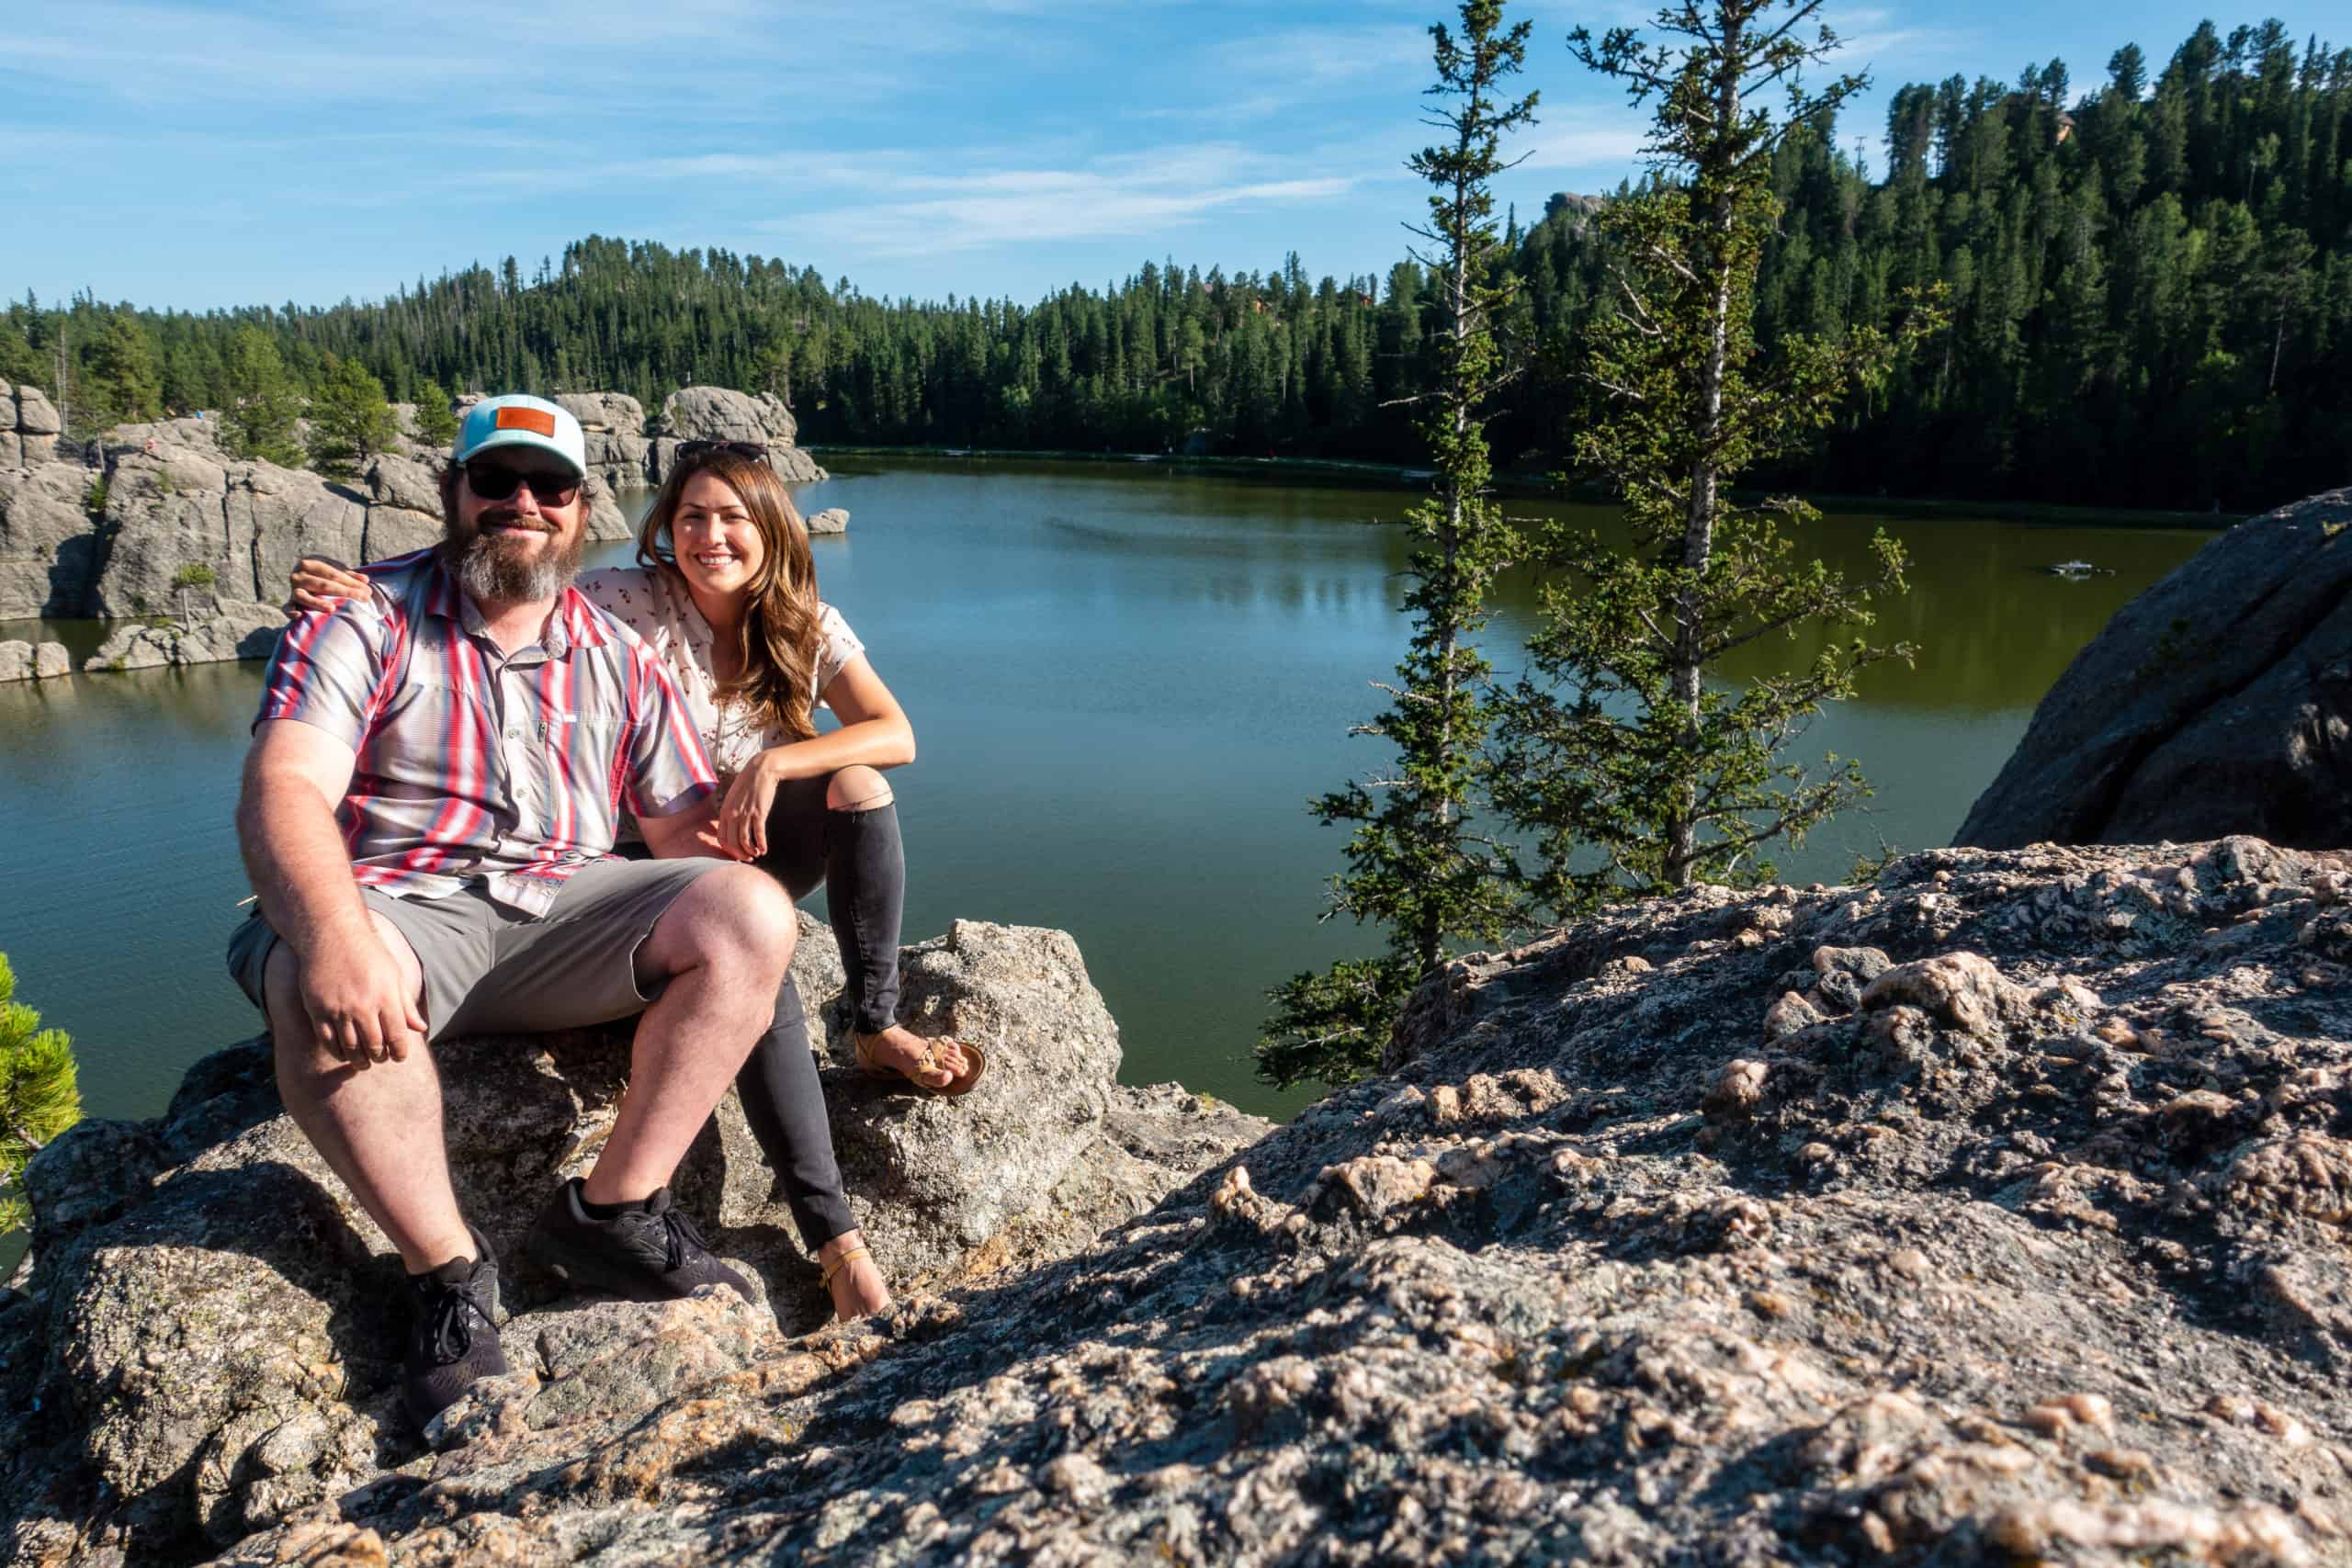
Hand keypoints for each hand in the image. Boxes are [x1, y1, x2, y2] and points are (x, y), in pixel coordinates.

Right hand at [284, 556, 367, 619]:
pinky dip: (291, 612)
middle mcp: (298, 575)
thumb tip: (365, 580)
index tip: (368, 588)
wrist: (303, 583)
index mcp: (308, 563)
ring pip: (304, 596)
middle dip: (345, 591)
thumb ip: (349, 575)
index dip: (351, 581)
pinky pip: (287, 608)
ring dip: (317, 603)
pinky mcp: (289, 603)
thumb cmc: (323, 577)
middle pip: (323, 584)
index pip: (333, 573)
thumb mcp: (334, 572)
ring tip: (332, 608)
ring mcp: (292, 589)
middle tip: (364, 598)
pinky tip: (300, 616)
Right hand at [298, 933, 425, 1065]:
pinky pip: (328, 1041)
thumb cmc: (369, 954)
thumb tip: (421, 1028)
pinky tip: (344, 1054)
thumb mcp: (394, 975)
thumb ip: (406, 1004)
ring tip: (364, 1062)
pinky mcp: (317, 1010)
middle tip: (381, 1059)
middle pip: (374, 1046)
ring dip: (359, 1060)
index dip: (400, 1052)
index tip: (400, 1057)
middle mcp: (363, 1006)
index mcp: (386, 997)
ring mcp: (338, 1009)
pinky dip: (338, 1052)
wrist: (332, 935)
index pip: (397, 1037)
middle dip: (380, 1057)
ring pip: (351, 1048)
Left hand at [717, 751, 791, 859]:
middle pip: (732, 843)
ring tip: (756, 854)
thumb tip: (733, 823)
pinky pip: (758, 834)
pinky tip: (764, 850)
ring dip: (751, 851)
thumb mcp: (733, 797)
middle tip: (747, 858)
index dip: (728, 849)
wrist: (761, 771)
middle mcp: (732, 815)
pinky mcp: (758, 813)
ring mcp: (745, 814)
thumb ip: (731, 810)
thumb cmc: (748, 783)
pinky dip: (761, 844)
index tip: (736, 853)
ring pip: (744, 841)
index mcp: (724, 811)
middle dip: (740, 854)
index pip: (721, 837)